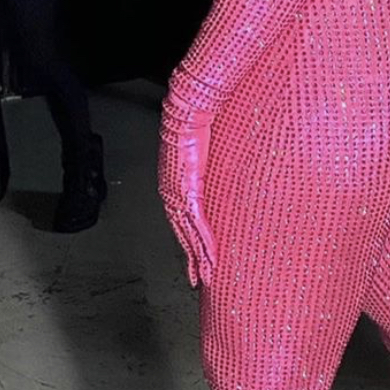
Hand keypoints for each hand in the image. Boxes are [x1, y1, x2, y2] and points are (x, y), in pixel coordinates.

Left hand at [158, 97, 215, 288]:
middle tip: (198, 279)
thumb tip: (217, 163)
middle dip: (192, 259)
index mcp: (175, 183)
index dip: (189, 241)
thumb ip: (208, 161)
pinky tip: (210, 258)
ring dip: (199, 258)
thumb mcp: (205, 147)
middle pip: (183, 234)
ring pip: (190, 235)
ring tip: (206, 276)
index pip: (183, 220)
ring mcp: (179, 194)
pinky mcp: (188, 191)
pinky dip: (204, 243)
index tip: (196, 256)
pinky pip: (197, 224)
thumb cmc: (197, 123)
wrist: (188, 110)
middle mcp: (173, 193)